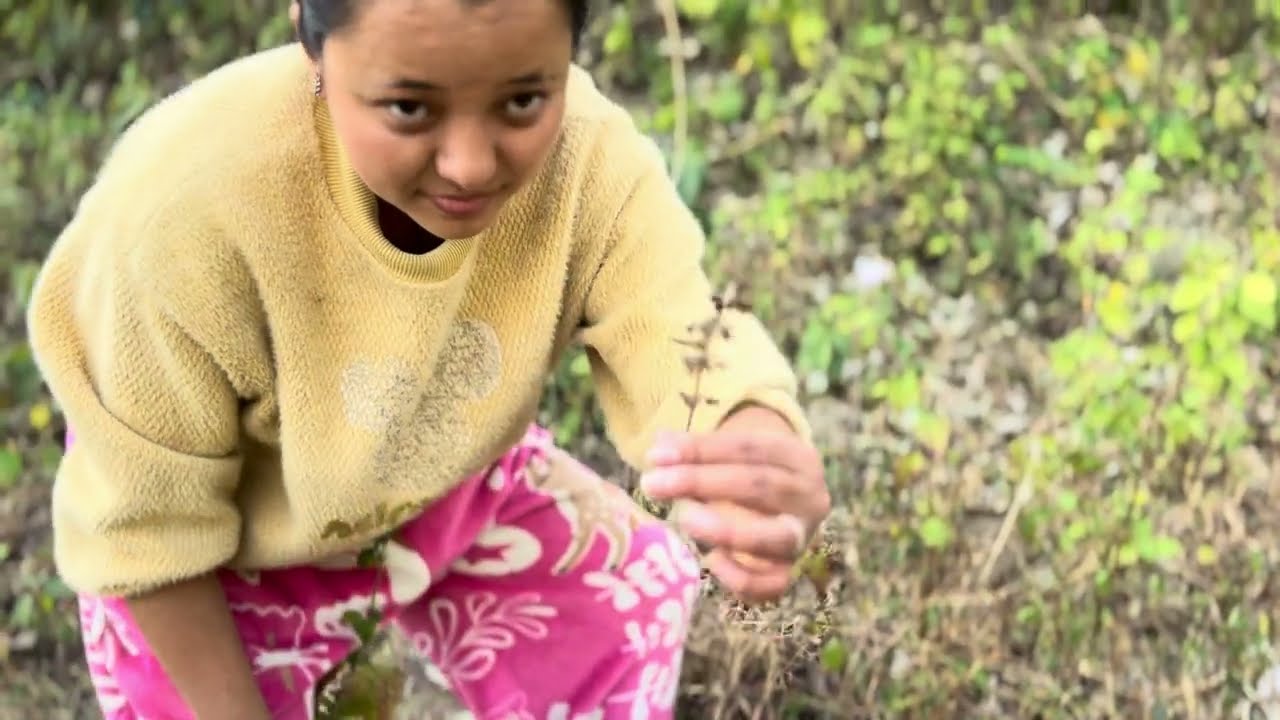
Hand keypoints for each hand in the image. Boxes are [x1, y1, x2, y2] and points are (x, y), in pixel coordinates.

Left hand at [640, 405, 829, 603]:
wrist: (782, 507)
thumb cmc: (745, 474)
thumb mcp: (728, 455)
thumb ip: (695, 451)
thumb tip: (659, 450)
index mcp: (798, 457)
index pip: (750, 448)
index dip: (702, 450)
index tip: (657, 456)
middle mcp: (809, 498)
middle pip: (761, 486)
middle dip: (702, 483)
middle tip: (653, 484)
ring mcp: (802, 539)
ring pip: (775, 537)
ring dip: (726, 530)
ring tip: (684, 518)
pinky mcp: (789, 574)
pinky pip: (772, 584)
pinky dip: (740, 577)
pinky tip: (711, 560)